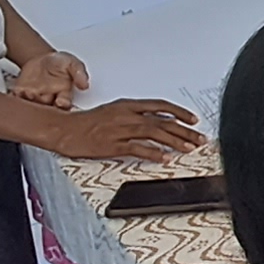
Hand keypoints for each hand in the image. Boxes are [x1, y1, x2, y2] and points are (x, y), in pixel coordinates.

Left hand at [8, 50, 90, 106]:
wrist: (42, 61)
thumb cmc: (59, 64)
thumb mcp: (72, 63)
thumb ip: (79, 73)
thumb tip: (84, 84)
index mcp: (63, 96)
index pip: (65, 105)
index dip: (63, 105)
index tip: (61, 102)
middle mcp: (49, 100)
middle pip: (47, 108)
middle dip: (44, 105)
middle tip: (42, 97)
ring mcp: (35, 98)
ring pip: (31, 105)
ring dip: (29, 102)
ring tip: (29, 92)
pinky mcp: (22, 95)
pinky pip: (18, 99)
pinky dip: (17, 97)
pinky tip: (18, 91)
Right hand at [36, 98, 203, 160]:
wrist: (64, 129)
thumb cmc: (87, 122)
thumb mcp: (114, 112)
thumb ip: (134, 115)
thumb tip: (154, 121)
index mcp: (127, 105)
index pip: (160, 106)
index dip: (179, 112)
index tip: (193, 120)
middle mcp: (127, 115)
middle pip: (162, 121)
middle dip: (185, 130)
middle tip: (199, 138)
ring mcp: (120, 130)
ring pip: (154, 133)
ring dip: (175, 141)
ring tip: (190, 148)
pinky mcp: (113, 145)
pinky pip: (137, 149)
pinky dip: (154, 153)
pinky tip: (166, 158)